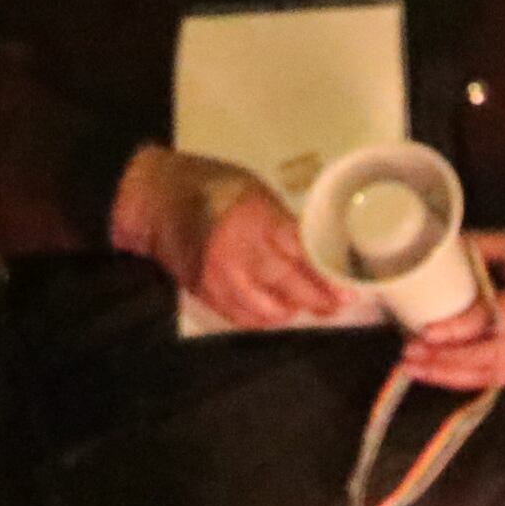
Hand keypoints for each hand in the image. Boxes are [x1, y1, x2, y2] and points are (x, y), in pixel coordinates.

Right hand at [113, 144, 361, 331]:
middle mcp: (240, 250)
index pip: (305, 254)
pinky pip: (243, 317)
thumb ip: (283, 223)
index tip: (349, 289)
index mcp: (258, 218)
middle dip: (318, 299)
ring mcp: (221, 275)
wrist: (155, 198)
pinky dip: (263, 318)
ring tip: (306, 305)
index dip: (329, 276)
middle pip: (290, 285)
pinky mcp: (205, 292)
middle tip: (336, 304)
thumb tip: (318, 248)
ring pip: (269, 309)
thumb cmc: (210, 187)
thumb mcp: (255, 192)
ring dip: (291, 310)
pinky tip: (275, 312)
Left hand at [398, 227, 504, 389]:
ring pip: (492, 374)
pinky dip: (463, 379)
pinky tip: (434, 373)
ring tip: (413, 367)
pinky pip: (496, 380)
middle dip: (447, 358)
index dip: (461, 328)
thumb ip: (478, 248)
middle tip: (409, 353)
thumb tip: (430, 249)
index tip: (426, 331)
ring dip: (449, 374)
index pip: (498, 318)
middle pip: (492, 354)